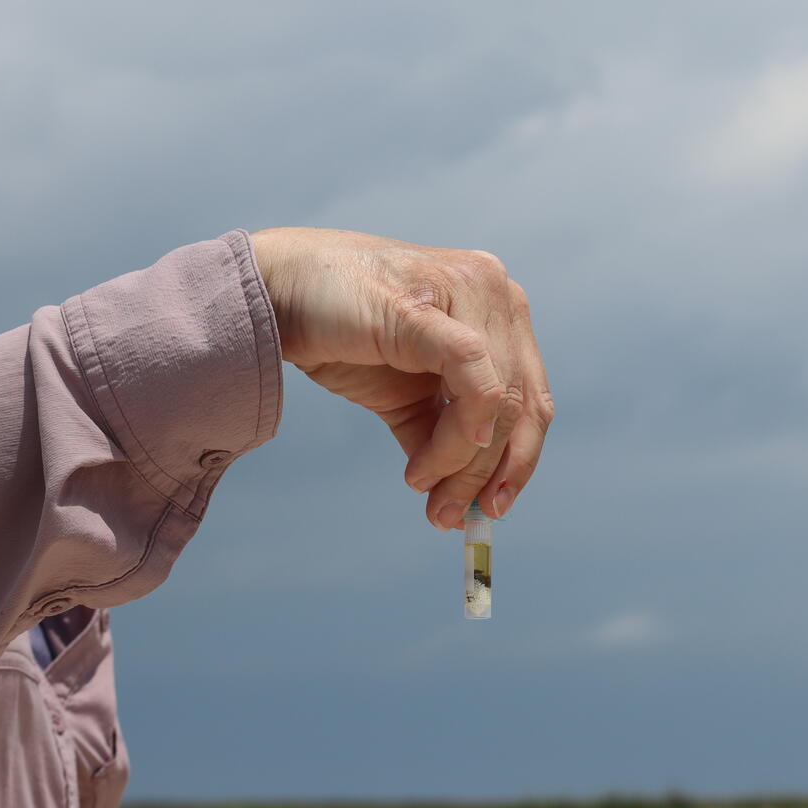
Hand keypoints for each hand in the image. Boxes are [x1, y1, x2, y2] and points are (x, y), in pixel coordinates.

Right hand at [248, 227, 552, 529]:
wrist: (275, 294)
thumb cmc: (338, 334)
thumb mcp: (402, 394)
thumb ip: (436, 433)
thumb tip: (456, 498)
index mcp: (496, 307)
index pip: (531, 395)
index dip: (520, 459)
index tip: (489, 508)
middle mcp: (494, 290)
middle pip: (522, 403)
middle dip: (490, 472)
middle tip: (452, 517)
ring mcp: (467, 290)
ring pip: (499, 401)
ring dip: (463, 463)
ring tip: (423, 489)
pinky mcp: (430, 308)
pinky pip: (473, 382)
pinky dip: (460, 433)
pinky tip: (428, 467)